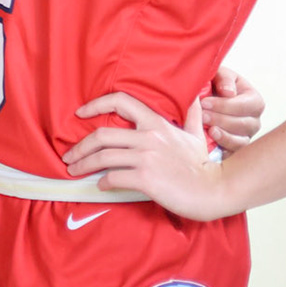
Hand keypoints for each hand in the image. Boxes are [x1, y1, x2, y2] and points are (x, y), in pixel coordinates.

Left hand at [63, 91, 235, 220]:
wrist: (216, 191)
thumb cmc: (202, 166)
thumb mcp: (197, 134)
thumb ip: (191, 114)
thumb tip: (196, 95)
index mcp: (156, 123)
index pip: (120, 101)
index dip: (96, 104)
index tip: (80, 113)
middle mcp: (149, 136)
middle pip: (102, 134)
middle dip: (80, 146)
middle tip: (69, 155)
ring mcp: (147, 157)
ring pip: (103, 156)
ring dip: (83, 164)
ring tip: (74, 170)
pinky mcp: (147, 178)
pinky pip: (114, 177)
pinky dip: (102, 181)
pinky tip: (100, 185)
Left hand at [201, 66, 263, 149]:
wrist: (205, 97)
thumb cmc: (214, 83)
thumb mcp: (219, 74)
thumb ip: (224, 79)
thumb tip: (228, 93)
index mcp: (254, 100)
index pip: (248, 105)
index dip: (226, 105)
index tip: (205, 102)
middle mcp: (254, 120)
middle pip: (246, 125)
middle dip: (222, 120)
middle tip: (203, 116)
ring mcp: (246, 136)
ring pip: (242, 141)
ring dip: (224, 136)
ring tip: (208, 130)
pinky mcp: (235, 147)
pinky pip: (233, 153)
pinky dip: (223, 148)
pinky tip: (211, 143)